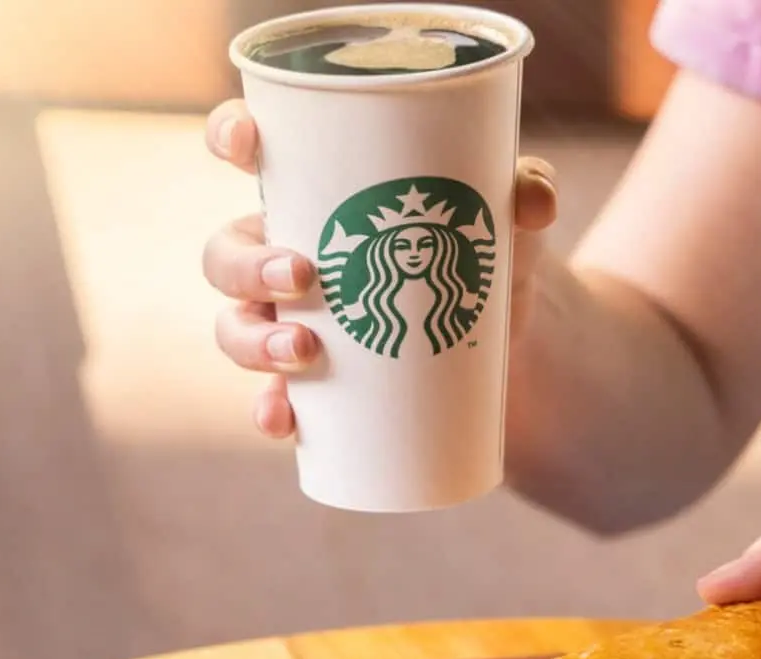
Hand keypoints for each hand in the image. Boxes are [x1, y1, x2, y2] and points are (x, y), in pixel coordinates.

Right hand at [200, 99, 558, 438]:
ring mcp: (295, 324)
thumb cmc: (490, 253)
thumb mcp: (511, 214)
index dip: (232, 137)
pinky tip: (282, 421)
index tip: (246, 144)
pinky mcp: (317, 384)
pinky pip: (272, 400)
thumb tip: (533, 201)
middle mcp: (289, 257)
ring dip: (251, 342)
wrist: (512, 341)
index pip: (250, 151)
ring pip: (235, 328)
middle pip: (227, 255)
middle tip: (304, 277)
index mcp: (318, 195)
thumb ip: (528, 188)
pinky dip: (271, 412)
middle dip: (248, 266)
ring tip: (304, 352)